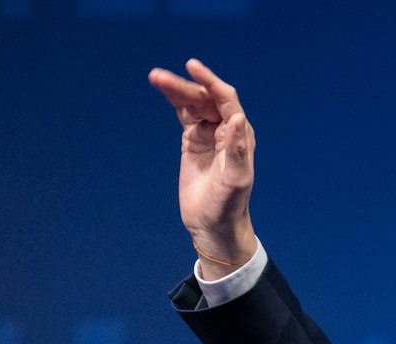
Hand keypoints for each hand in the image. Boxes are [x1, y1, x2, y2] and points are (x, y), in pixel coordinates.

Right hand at [148, 58, 257, 274]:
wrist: (213, 225)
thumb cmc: (227, 205)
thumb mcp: (234, 180)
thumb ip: (236, 150)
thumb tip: (237, 119)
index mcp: (239, 134)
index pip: (226, 100)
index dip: (210, 82)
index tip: (192, 67)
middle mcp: (226, 129)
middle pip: (205, 99)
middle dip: (185, 86)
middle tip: (159, 77)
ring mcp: (209, 133)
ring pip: (192, 104)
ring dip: (176, 90)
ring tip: (155, 78)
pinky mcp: (194, 141)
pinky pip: (184, 115)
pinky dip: (174, 102)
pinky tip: (163, 90)